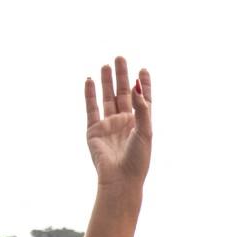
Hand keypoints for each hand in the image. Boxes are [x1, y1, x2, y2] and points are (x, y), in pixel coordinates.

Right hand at [84, 56, 151, 189]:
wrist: (120, 179)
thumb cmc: (138, 159)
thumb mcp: (145, 131)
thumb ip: (142, 108)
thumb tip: (136, 86)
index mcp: (140, 124)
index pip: (143, 100)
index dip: (143, 85)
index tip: (142, 69)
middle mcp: (124, 123)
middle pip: (123, 94)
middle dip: (122, 76)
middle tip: (120, 57)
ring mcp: (109, 126)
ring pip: (107, 98)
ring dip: (106, 81)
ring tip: (106, 64)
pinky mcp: (94, 130)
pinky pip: (91, 108)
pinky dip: (89, 94)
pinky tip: (89, 80)